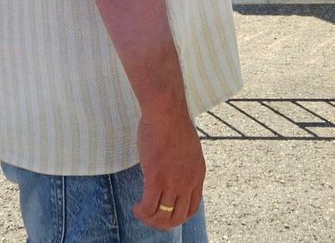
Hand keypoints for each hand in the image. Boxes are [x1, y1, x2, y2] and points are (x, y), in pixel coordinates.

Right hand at [132, 99, 203, 230]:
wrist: (166, 112)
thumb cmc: (173, 122)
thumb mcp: (189, 148)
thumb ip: (184, 163)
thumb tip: (175, 168)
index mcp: (198, 174)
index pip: (193, 208)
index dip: (179, 216)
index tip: (166, 212)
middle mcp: (188, 182)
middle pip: (178, 217)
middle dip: (163, 222)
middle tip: (151, 217)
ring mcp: (172, 181)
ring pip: (162, 215)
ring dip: (150, 219)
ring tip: (141, 212)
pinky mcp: (156, 178)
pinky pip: (149, 207)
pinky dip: (142, 211)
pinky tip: (136, 207)